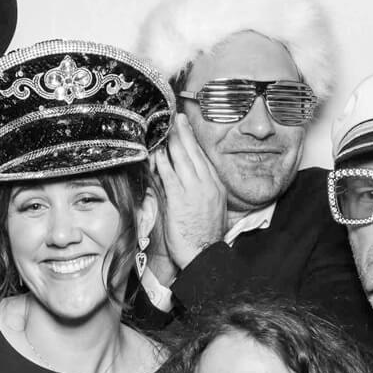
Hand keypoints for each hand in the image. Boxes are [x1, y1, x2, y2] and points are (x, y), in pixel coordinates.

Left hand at [154, 113, 227, 268]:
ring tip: (165, 128)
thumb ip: (200, 192)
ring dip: (172, 141)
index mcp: (215, 186)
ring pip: (182, 159)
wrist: (205, 255)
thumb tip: (187, 181)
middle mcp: (207, 184)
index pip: (203, 158)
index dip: (194, 142)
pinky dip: (162, 162)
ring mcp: (194, 190)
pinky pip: (169, 175)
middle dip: (184, 133)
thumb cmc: (205, 237)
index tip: (187, 129)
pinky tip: (156, 152)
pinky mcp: (180, 199)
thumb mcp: (211, 209)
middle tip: (177, 118)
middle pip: (194, 152)